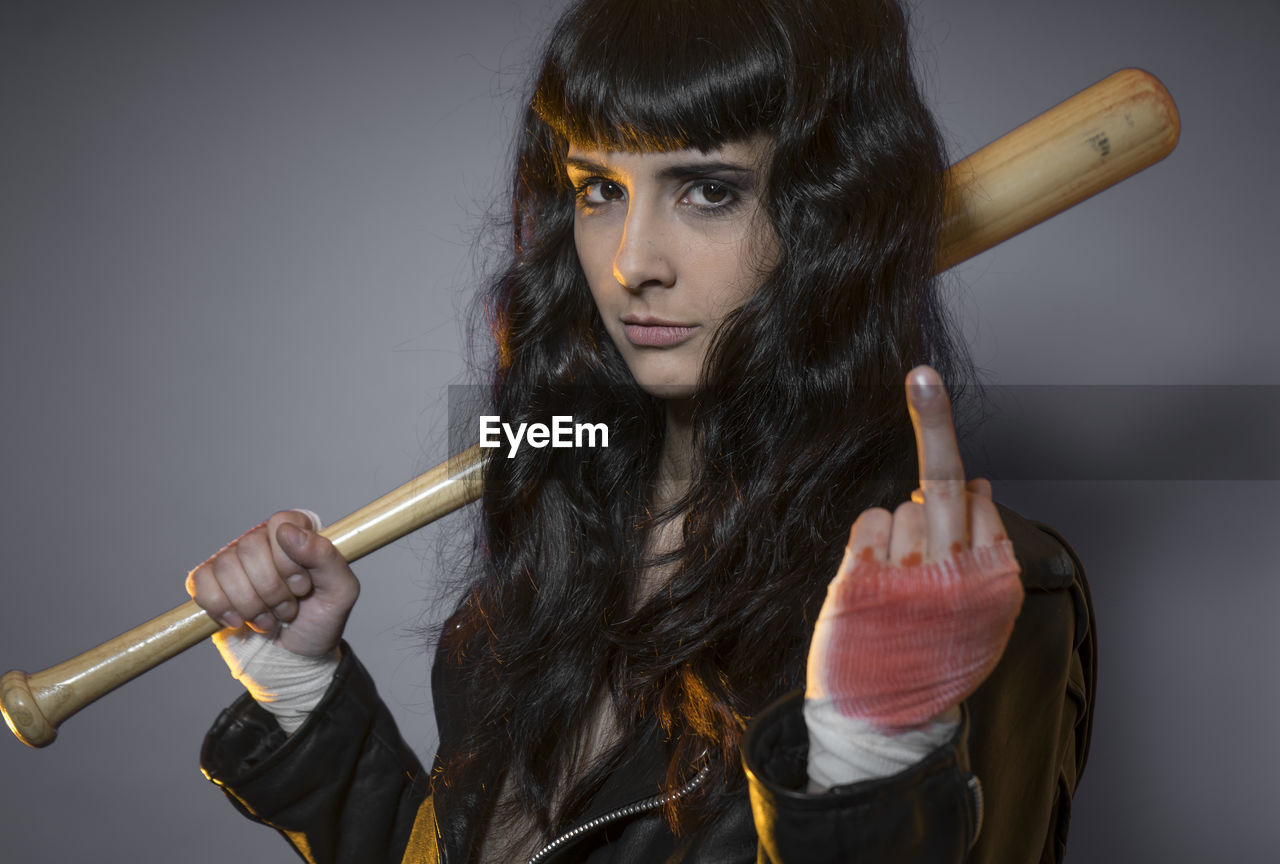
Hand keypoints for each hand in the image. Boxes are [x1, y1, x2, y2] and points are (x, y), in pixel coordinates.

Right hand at [185, 510, 359, 658]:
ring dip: (251, 604)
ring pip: (225, 566)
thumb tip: (289, 531)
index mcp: (297, 533)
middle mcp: (262, 540)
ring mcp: (233, 560)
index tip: (302, 586)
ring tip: (270, 619)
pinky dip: (221, 607)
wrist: (296, 658)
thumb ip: (326, 557)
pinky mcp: (210, 583)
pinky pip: (201, 581)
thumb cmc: (319, 621)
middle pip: (250, 546)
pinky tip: (241, 621)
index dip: (288, 559)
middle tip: (288, 609)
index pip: (280, 523)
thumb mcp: (341, 592)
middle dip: (272, 589)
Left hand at [806, 365, 1023, 729]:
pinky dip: (868, 539)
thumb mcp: (979, 614)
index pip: (978, 501)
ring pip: (900, 509)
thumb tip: (975, 485)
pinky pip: (868, 524)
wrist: (884, 722)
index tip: (944, 423)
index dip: (960, 489)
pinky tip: (872, 579)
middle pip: (944, 480)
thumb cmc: (930, 659)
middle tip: (921, 375)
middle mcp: (956, 574)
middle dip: (935, 419)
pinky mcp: (863, 579)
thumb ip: (984, 552)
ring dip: (895, 534)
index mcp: (994, 582)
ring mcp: (908, 576)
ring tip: (895, 585)